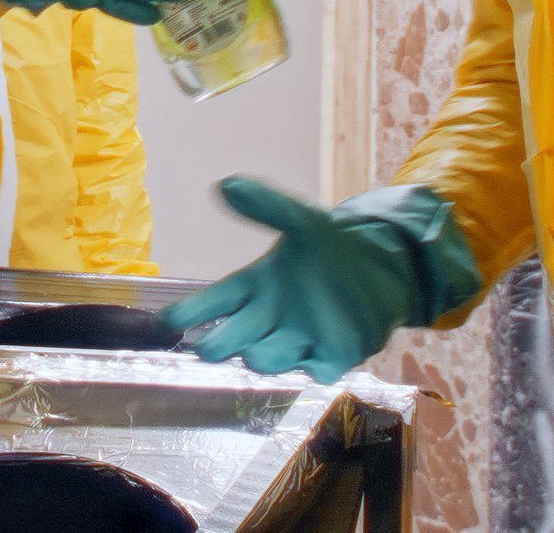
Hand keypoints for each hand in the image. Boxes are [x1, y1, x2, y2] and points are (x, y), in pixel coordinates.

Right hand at [161, 178, 480, 383]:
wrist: (384, 268)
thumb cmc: (332, 248)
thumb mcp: (303, 221)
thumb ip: (267, 206)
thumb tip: (226, 183)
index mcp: (256, 286)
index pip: (214, 302)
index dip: (190, 312)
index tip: (168, 321)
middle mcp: (270, 318)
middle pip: (232, 338)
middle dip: (217, 345)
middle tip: (206, 347)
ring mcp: (300, 340)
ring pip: (269, 357)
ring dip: (262, 356)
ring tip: (255, 352)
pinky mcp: (333, 355)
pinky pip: (318, 369)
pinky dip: (313, 366)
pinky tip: (312, 361)